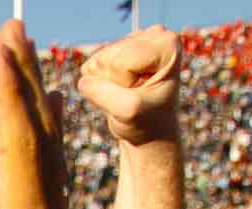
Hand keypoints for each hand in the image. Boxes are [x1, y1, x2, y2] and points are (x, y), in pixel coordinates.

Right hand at [77, 25, 181, 147]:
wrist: (149, 130)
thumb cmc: (147, 121)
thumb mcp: (128, 112)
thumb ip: (103, 94)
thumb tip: (83, 80)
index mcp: (168, 43)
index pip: (121, 60)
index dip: (125, 83)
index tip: (143, 93)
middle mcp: (154, 35)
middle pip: (108, 58)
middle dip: (114, 82)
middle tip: (134, 94)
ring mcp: (135, 40)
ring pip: (98, 61)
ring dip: (106, 84)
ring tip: (128, 92)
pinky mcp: (118, 49)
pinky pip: (91, 65)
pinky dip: (99, 82)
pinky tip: (118, 88)